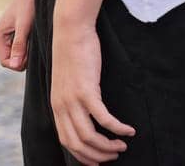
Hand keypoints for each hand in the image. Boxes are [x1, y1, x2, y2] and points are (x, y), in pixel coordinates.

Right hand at [0, 0, 34, 71]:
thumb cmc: (28, 3)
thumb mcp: (24, 26)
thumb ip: (19, 45)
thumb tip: (14, 65)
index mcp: (0, 34)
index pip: (5, 61)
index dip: (17, 64)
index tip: (29, 57)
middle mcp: (4, 35)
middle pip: (12, 58)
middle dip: (23, 58)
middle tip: (34, 46)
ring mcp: (12, 33)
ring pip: (19, 53)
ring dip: (28, 52)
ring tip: (35, 39)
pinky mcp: (21, 30)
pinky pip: (24, 46)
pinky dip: (31, 45)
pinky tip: (36, 36)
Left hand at [49, 18, 134, 164]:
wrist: (71, 31)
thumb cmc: (72, 54)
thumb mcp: (66, 81)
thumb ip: (71, 99)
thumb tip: (84, 116)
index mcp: (56, 105)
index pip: (67, 141)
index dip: (83, 155)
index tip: (98, 160)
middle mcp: (62, 106)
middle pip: (79, 144)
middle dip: (98, 155)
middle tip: (115, 155)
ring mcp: (73, 99)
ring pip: (90, 136)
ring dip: (109, 146)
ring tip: (123, 145)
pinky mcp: (87, 90)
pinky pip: (104, 118)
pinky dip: (118, 128)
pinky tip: (129, 130)